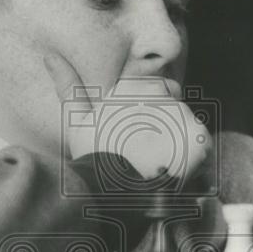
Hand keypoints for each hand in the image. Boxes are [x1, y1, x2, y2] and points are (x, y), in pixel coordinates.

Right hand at [44, 52, 210, 181]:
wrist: (116, 195)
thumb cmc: (94, 157)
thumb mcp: (77, 121)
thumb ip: (68, 86)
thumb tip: (50, 56)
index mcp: (138, 86)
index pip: (159, 89)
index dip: (149, 112)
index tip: (136, 134)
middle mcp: (164, 95)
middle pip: (175, 107)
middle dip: (165, 125)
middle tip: (146, 152)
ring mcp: (184, 117)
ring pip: (188, 124)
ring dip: (178, 141)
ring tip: (158, 164)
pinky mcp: (200, 140)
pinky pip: (202, 144)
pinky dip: (193, 157)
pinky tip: (173, 169)